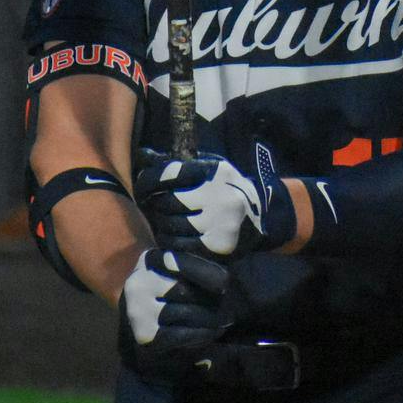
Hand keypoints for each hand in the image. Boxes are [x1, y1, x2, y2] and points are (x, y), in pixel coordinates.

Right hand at [117, 248, 231, 380]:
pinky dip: (202, 334)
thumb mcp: (178, 275)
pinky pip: (182, 334)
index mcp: (149, 260)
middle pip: (184, 289)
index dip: (205, 271)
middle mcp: (138, 283)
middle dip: (210, 299)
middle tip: (228, 306)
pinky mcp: (144, 334)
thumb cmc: (170, 299)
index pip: (180, 261)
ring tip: (226, 320)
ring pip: (186, 312)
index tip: (226, 282)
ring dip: (210, 318)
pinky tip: (214, 332)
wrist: (142, 340)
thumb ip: (196, 266)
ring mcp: (138, 310)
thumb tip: (225, 256)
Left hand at [136, 147, 295, 257]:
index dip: (150, 180)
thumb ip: (180, 164)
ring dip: (161, 224)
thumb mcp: (210, 169)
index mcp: (216, 172)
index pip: (171, 173)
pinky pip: (180, 245)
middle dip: (155, 204)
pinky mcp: (218, 245)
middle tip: (152, 206)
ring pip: (171, 225)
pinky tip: (170, 236)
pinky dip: (170, 241)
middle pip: (168, 201)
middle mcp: (220, 196)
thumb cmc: (225, 190)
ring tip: (162, 221)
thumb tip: (143, 157)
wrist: (260, 219)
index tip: (142, 185)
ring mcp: (220, 223)